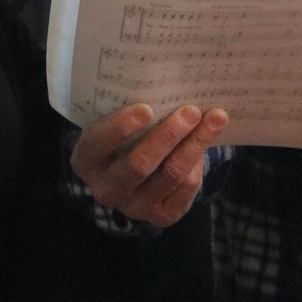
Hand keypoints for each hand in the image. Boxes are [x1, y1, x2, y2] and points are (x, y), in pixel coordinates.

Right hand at [70, 103, 228, 226]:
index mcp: (86, 160)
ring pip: (170, 174)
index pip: (98, 144)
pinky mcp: (161, 216)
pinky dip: (199, 163)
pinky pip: (186, 189)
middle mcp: (106, 189)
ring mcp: (133, 207)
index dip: (120, 127)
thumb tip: (171, 85)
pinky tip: (206, 141)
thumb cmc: (126, 134)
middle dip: (168, 135)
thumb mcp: (117, 121)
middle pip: (139, 164)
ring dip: (195, 144)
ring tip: (215, 118)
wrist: (134, 170)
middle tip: (191, 111)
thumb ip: (133, 110)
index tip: (146, 108)